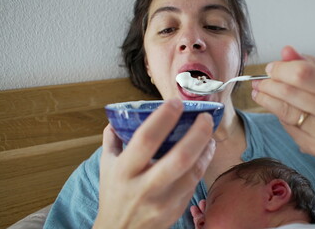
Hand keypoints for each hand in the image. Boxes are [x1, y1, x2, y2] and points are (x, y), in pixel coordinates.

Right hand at [94, 99, 215, 228]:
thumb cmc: (114, 195)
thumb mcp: (106, 166)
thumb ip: (112, 139)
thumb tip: (118, 116)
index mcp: (124, 171)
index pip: (146, 139)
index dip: (164, 118)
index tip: (177, 102)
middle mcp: (144, 187)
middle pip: (179, 158)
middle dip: (197, 133)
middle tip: (205, 117)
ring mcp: (163, 202)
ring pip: (193, 172)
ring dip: (206, 149)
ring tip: (209, 133)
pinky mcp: (176, 211)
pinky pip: (194, 184)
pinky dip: (202, 164)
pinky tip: (205, 152)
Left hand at [252, 46, 314, 169]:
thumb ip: (308, 64)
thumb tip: (286, 51)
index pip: (305, 74)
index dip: (283, 69)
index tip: (271, 68)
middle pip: (291, 93)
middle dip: (270, 84)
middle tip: (259, 81)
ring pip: (285, 111)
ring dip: (266, 98)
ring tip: (258, 91)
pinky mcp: (314, 147)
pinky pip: (287, 126)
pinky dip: (277, 113)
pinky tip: (271, 105)